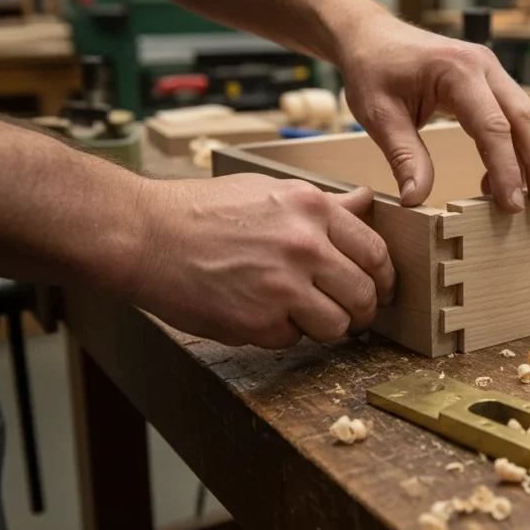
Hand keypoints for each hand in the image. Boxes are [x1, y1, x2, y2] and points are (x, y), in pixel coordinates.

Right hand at [130, 175, 394, 348]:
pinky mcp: (257, 322)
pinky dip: (282, 334)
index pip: (376, 252)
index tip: (382, 288)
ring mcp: (282, 287)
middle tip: (353, 314)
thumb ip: (324, 205)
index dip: (385, 277)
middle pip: (364, 295)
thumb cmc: (202, 209)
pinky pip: (292, 339)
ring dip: (326, 326)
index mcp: (312, 209)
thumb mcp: (270, 190)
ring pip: (336, 325)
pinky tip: (259, 313)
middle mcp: (304, 247)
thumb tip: (366, 203)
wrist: (143, 234)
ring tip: (304, 315)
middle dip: (363, 311)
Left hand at [339, 16, 529, 211]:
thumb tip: (417, 200)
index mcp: (457, 70)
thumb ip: (403, 157)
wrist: (370, 35)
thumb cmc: (373, 69)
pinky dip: (518, 146)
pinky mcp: (490, 80)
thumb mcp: (378, 115)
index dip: (506, 169)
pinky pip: (514, 114)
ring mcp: (491, 70)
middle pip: (525, 118)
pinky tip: (504, 178)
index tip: (511, 205)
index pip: (493, 126)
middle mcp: (484, 65)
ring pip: (527, 115)